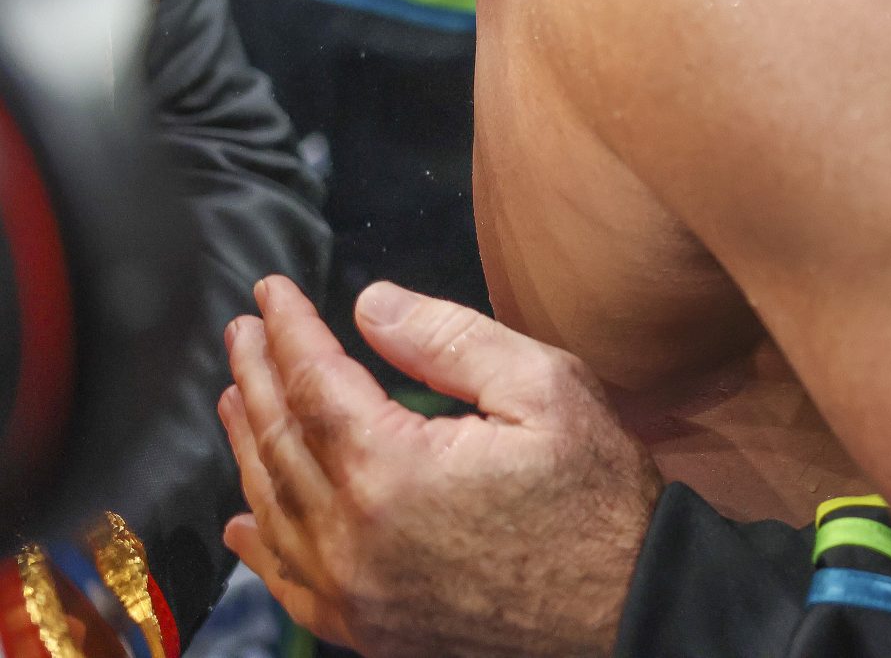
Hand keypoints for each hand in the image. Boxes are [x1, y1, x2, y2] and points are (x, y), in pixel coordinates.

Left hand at [218, 276, 661, 657]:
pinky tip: (245, 518)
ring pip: (273, 508)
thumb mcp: (546, 388)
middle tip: (242, 331)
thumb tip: (371, 305)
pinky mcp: (366, 629)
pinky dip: (260, 543)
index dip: (288, 330)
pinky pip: (289, 582)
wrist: (628, 606)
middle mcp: (351, 536)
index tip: (270, 292)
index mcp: (391, 469)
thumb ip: (450, 342)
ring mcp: (352, 591)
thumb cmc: (597, 496)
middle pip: (279, 442)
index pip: (314, 381)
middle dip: (257, 377)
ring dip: (247, 447)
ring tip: (237, 399)